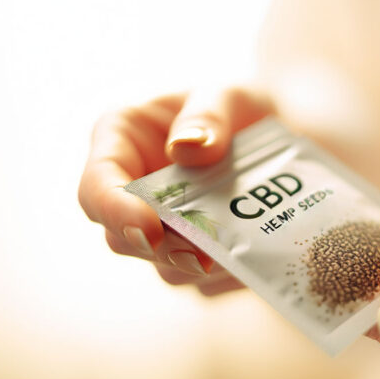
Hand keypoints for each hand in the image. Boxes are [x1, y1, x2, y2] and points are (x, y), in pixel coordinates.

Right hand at [78, 87, 273, 295]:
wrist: (283, 143)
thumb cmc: (242, 110)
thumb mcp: (231, 95)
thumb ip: (209, 115)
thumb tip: (187, 148)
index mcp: (121, 141)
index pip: (97, 187)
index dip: (117, 212)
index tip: (151, 229)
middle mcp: (130, 191)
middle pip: (123, 240)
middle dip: (165, 250)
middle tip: (208, 255)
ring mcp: (159, 230)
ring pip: (164, 268)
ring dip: (206, 264)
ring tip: (250, 245)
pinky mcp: (190, 257)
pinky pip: (201, 284)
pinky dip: (229, 275)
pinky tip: (258, 256)